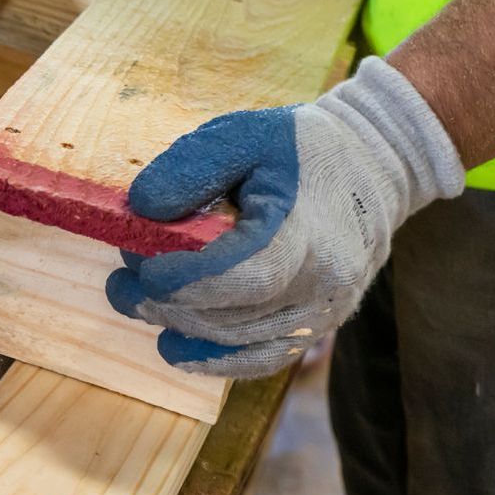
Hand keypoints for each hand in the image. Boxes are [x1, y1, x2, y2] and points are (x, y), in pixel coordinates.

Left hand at [105, 57, 464, 377]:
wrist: (374, 166)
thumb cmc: (298, 147)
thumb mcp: (241, 135)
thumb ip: (189, 168)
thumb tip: (139, 211)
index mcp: (304, 230)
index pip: (242, 275)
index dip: (183, 280)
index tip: (139, 267)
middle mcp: (322, 282)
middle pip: (234, 316)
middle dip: (167, 304)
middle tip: (121, 283)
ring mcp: (327, 310)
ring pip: (243, 342)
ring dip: (182, 329)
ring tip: (137, 302)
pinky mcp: (324, 325)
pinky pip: (266, 358)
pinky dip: (217, 359)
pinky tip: (177, 346)